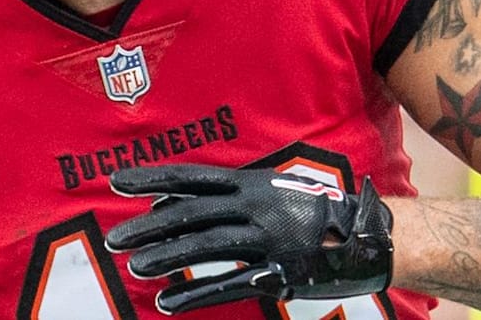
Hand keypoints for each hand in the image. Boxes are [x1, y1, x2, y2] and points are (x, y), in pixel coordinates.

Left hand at [105, 164, 392, 314]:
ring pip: (207, 248)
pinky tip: (168, 304)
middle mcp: (254, 206)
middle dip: (150, 227)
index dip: (152, 179)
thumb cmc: (306, 209)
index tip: (116, 181)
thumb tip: (167, 204)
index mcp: (248, 182)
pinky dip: (196, 294)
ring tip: (136, 267)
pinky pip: (230, 285)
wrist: (365, 232)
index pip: (190, 177)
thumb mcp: (265, 192)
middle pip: (192, 215)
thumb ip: (220, 197)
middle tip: (116, 239)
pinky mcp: (279, 272)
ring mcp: (267, 239)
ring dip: (168, 259)